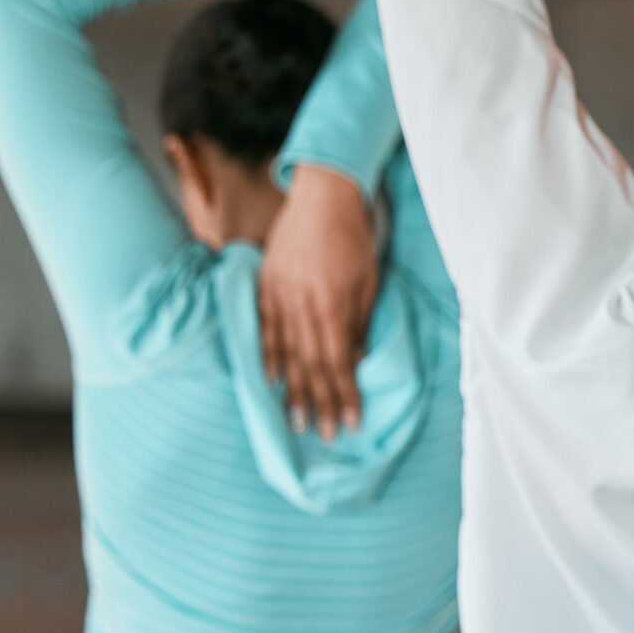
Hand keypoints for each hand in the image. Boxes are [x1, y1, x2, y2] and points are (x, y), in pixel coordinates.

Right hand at [258, 164, 377, 438]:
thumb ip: (361, 321)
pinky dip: (267, 356)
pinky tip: (271, 381)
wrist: (321, 197)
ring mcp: (279, 296)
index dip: (344, 393)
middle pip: (311, 363)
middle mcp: (302, 305)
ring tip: (297, 420)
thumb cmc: (354, 239)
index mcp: (333, 304)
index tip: (350, 421)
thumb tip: (358, 360)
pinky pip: (264, 328)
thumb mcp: (369, 280)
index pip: (338, 360)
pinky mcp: (265, 286)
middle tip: (324, 434)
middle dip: (319, 401)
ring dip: (293, 389)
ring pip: (286, 352)